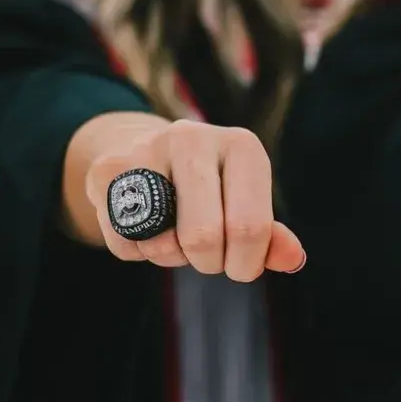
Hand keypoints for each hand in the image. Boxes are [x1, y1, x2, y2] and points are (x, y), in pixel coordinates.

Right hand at [79, 116, 303, 279]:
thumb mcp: (246, 203)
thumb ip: (271, 236)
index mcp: (242, 145)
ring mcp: (146, 150)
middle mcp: (194, 138)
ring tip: (175, 233)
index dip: (246, 263)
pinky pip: (126, 245)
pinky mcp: (107, 171)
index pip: (250, 228)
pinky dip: (138, 253)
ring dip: (172, 257)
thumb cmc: (210, 188)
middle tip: (209, 255)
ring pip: (162, 244)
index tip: (241, 264)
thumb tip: (293, 260)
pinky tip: (145, 227)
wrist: (145, 151)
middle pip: (205, 238)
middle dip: (209, 263)